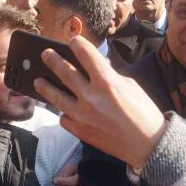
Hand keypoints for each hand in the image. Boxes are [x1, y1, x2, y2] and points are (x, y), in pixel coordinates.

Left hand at [34, 36, 165, 167]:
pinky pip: (64, 117)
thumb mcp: (130, 86)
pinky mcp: (79, 131)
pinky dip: (65, 112)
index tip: (72, 41)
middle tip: (45, 54)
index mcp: (106, 81)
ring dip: (45, 86)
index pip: (85, 54)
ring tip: (38, 80)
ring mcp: (82, 115)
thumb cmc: (143, 112)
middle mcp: (90, 96)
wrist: (147, 144)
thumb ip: (110, 75)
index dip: (77, 44)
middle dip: (53, 59)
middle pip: (64, 71)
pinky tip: (65, 109)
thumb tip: (96, 68)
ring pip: (55, 96)